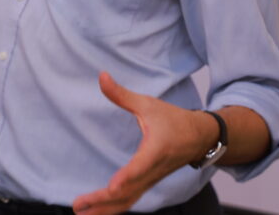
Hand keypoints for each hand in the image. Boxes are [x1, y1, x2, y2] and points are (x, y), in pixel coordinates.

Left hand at [71, 72, 216, 214]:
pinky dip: (114, 208)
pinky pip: (131, 200)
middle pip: (130, 191)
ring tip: (81, 213)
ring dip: (106, 210)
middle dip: (104, 201)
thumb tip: (101, 76)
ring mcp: (152, 180)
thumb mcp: (148, 104)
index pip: (140, 167)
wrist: (200, 137)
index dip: (127, 177)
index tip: (113, 186)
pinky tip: (97, 211)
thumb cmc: (174, 119)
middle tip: (79, 205)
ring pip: (130, 201)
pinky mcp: (149, 183)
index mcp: (156, 150)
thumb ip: (122, 94)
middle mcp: (154, 170)